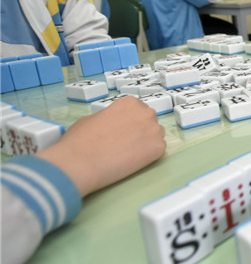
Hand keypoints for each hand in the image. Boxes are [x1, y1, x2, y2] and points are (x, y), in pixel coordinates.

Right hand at [37, 96, 165, 196]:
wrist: (79, 161)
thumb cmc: (79, 140)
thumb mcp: (92, 119)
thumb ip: (110, 117)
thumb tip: (114, 123)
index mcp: (130, 102)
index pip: (138, 111)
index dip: (130, 123)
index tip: (122, 132)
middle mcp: (146, 112)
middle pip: (149, 122)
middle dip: (140, 132)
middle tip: (126, 144)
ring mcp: (155, 130)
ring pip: (156, 137)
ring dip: (146, 143)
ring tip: (128, 154)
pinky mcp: (158, 148)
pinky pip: (157, 151)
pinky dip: (148, 157)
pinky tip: (133, 161)